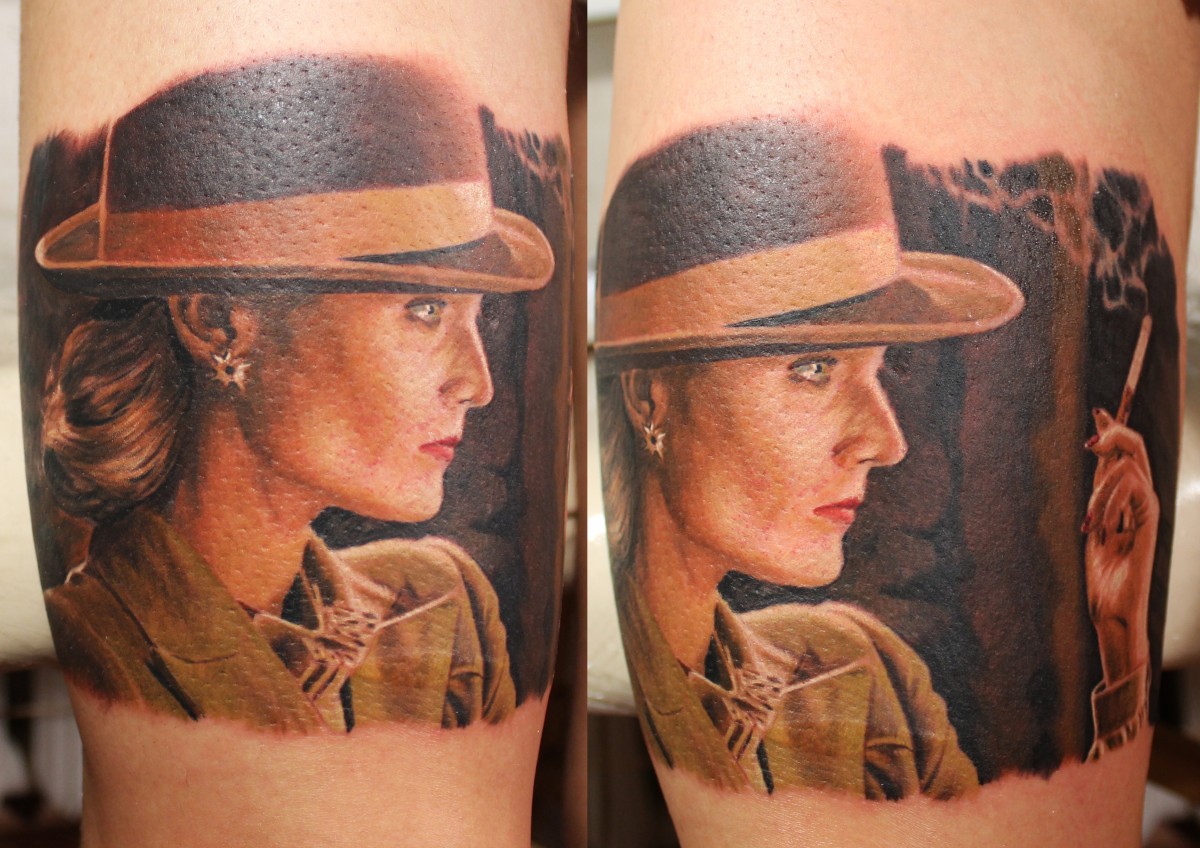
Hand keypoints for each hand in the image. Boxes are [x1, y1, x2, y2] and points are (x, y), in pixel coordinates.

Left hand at [1083, 408, 1156, 684]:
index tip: (1098, 410)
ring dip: (1100, 491)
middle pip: (1136, 450)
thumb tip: (1096, 461)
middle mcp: (1139, 500)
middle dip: (1114, 435)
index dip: (1113, 429)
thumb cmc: (1103, 574)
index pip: (1124, 454)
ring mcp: (1146, 512)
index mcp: (1125, 499)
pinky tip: (1094, 528)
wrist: (1112, 610)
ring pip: (1129, 469)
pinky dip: (1108, 503)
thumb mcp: (1095, 525)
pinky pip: (1134, 493)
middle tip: (1090, 441)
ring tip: (1088, 526)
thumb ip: (1098, 494)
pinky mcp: (1149, 526)